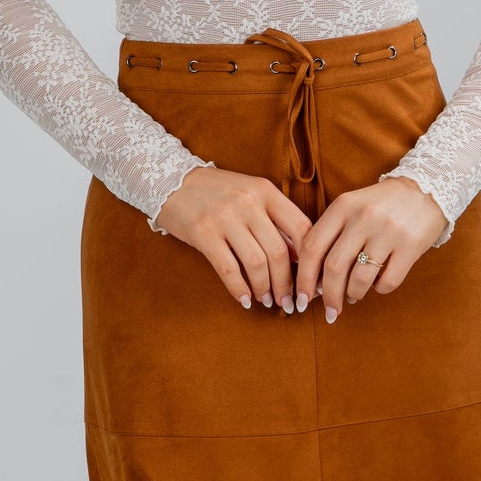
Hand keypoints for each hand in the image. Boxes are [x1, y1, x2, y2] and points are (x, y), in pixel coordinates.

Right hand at [154, 167, 312, 310]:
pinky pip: (228, 269)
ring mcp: (225, 217)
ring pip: (256, 263)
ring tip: (266, 301)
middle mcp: (248, 202)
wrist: (169, 179)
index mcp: (266, 191)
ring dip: (265, 288)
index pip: (301, 227)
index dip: (311, 259)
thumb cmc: (216, 192)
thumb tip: (299, 256)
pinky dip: (239, 289)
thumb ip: (273, 219)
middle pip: (279, 252)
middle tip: (289, 301)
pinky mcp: (203, 233)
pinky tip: (245, 300)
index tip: (311, 279)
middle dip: (287, 283)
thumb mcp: (250, 194)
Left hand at [294, 176, 446, 319]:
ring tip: (353, 296)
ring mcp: (388, 231)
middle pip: (334, 267)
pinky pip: (388, 281)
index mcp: (343, 206)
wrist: (427, 189)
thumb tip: (313, 282)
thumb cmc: (381, 205)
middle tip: (330, 311)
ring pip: (360, 279)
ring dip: (353, 295)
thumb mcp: (351, 208)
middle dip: (328, 296)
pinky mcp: (410, 245)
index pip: (313, 247)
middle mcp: (364, 217)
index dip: (304, 278)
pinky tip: (377, 285)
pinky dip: (379, 290)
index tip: (301, 298)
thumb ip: (330, 236)